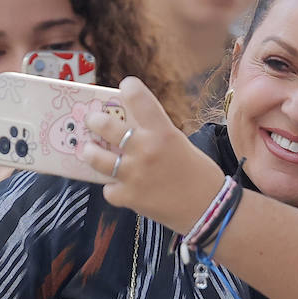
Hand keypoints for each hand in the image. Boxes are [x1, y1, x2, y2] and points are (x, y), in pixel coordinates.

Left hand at [82, 77, 220, 234]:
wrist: (210, 210)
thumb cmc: (200, 175)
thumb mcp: (180, 145)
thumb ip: (157, 135)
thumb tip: (132, 128)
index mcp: (163, 132)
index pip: (138, 97)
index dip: (129, 88)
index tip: (125, 88)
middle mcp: (145, 150)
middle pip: (106, 126)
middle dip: (95, 121)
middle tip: (92, 120)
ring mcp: (134, 174)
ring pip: (96, 158)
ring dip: (89, 152)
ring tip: (88, 150)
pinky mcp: (129, 197)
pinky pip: (108, 189)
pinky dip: (112, 188)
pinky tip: (118, 188)